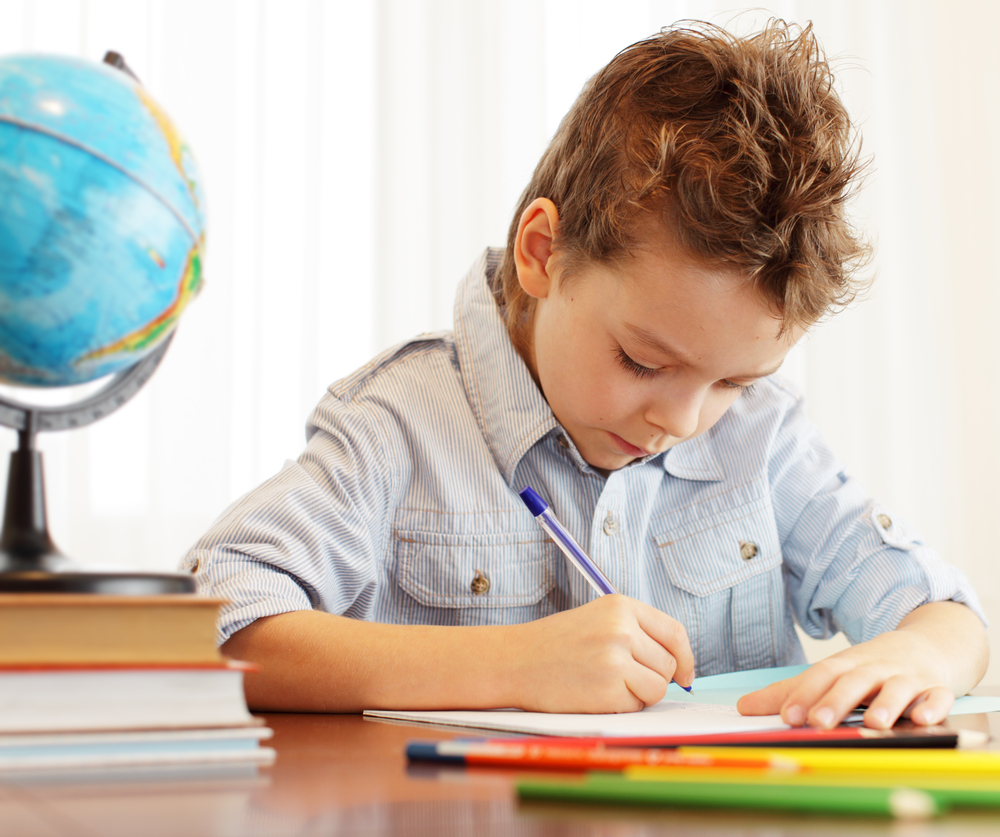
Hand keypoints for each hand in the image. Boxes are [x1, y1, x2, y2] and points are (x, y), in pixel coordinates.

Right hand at [505, 594, 693, 713]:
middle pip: (669, 664)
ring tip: (608, 684)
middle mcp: (622, 629)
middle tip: (624, 677)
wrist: (517, 660)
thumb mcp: (598, 619)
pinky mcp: (608, 690)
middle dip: (654, 677)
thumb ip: (637, 632)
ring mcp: (615, 659)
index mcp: (621, 606)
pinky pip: (637, 705)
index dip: (686, 658)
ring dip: (639, 694)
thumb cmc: (557, 643)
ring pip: (658, 688)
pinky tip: (596, 693)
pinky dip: (622, 706)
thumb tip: (680, 665)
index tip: (685, 674)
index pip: (675, 633)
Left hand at [736, 602, 986, 728]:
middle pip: (854, 682)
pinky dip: (932, 706)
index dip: (804, 694)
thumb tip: (743, 707)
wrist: (928, 645)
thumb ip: (790, 692)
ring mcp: (908, 677)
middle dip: (837, 701)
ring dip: (886, 704)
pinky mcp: (937, 689)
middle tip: (819, 722)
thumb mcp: (831, 674)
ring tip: (875, 723)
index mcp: (845, 666)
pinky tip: (924, 719)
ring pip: (897, 688)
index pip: (821, 676)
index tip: (786, 716)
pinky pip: (938, 697)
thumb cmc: (869, 667)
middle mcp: (875, 669)